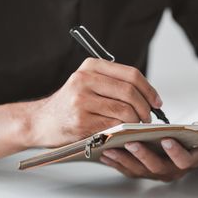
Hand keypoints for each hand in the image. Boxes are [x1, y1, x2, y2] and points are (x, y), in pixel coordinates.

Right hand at [31, 58, 162, 147]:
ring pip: (124, 110)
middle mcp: (85, 79)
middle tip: (148, 116)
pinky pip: (113, 125)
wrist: (40, 121)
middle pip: (130, 92)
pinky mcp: (81, 121)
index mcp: (91, 66)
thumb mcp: (90, 82)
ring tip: (137, 125)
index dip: (149, 89)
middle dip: (145, 107)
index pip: (131, 75)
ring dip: (136, 120)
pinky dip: (123, 130)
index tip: (156, 101)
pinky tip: (123, 131)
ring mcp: (82, 101)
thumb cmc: (71, 104)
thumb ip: (115, 83)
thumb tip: (150, 95)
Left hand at [99, 119, 197, 181]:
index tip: (166, 139)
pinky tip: (106, 150)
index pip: (184, 161)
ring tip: (113, 146)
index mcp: (190, 161)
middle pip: (156, 168)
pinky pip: (127, 168)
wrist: (193, 147)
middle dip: (143, 155)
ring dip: (124, 159)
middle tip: (131, 142)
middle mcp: (172, 170)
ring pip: (138, 170)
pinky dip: (116, 161)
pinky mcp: (142, 168)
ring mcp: (156, 171)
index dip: (175, 152)